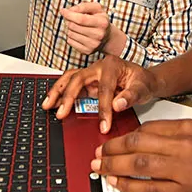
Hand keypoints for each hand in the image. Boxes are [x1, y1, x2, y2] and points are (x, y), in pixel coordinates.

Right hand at [42, 56, 160, 133]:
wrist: (144, 79)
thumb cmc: (143, 82)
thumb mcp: (143, 88)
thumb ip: (131, 96)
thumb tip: (117, 105)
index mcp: (112, 66)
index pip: (104, 89)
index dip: (103, 109)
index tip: (104, 125)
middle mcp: (98, 67)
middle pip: (78, 79)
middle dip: (68, 96)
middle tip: (61, 114)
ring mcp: (91, 73)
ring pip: (69, 78)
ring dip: (57, 91)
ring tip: (47, 105)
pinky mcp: (88, 81)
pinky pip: (71, 84)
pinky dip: (60, 92)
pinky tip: (53, 102)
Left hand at [59, 2, 125, 55]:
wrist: (107, 38)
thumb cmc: (99, 19)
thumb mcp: (95, 8)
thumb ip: (83, 6)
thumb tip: (68, 11)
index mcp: (102, 22)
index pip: (81, 19)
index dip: (70, 15)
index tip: (62, 11)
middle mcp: (99, 35)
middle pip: (74, 26)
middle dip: (69, 20)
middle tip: (72, 18)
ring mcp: (93, 44)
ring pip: (70, 34)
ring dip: (70, 28)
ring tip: (77, 27)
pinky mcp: (87, 51)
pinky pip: (70, 42)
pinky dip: (70, 36)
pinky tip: (78, 34)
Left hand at [90, 119, 191, 191]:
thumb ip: (176, 135)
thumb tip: (146, 139)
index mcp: (187, 128)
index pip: (146, 128)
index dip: (122, 136)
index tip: (110, 141)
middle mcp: (184, 146)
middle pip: (137, 144)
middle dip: (111, 149)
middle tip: (97, 154)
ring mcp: (184, 169)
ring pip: (139, 165)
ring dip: (114, 166)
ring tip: (100, 168)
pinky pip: (150, 188)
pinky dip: (129, 186)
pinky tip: (118, 184)